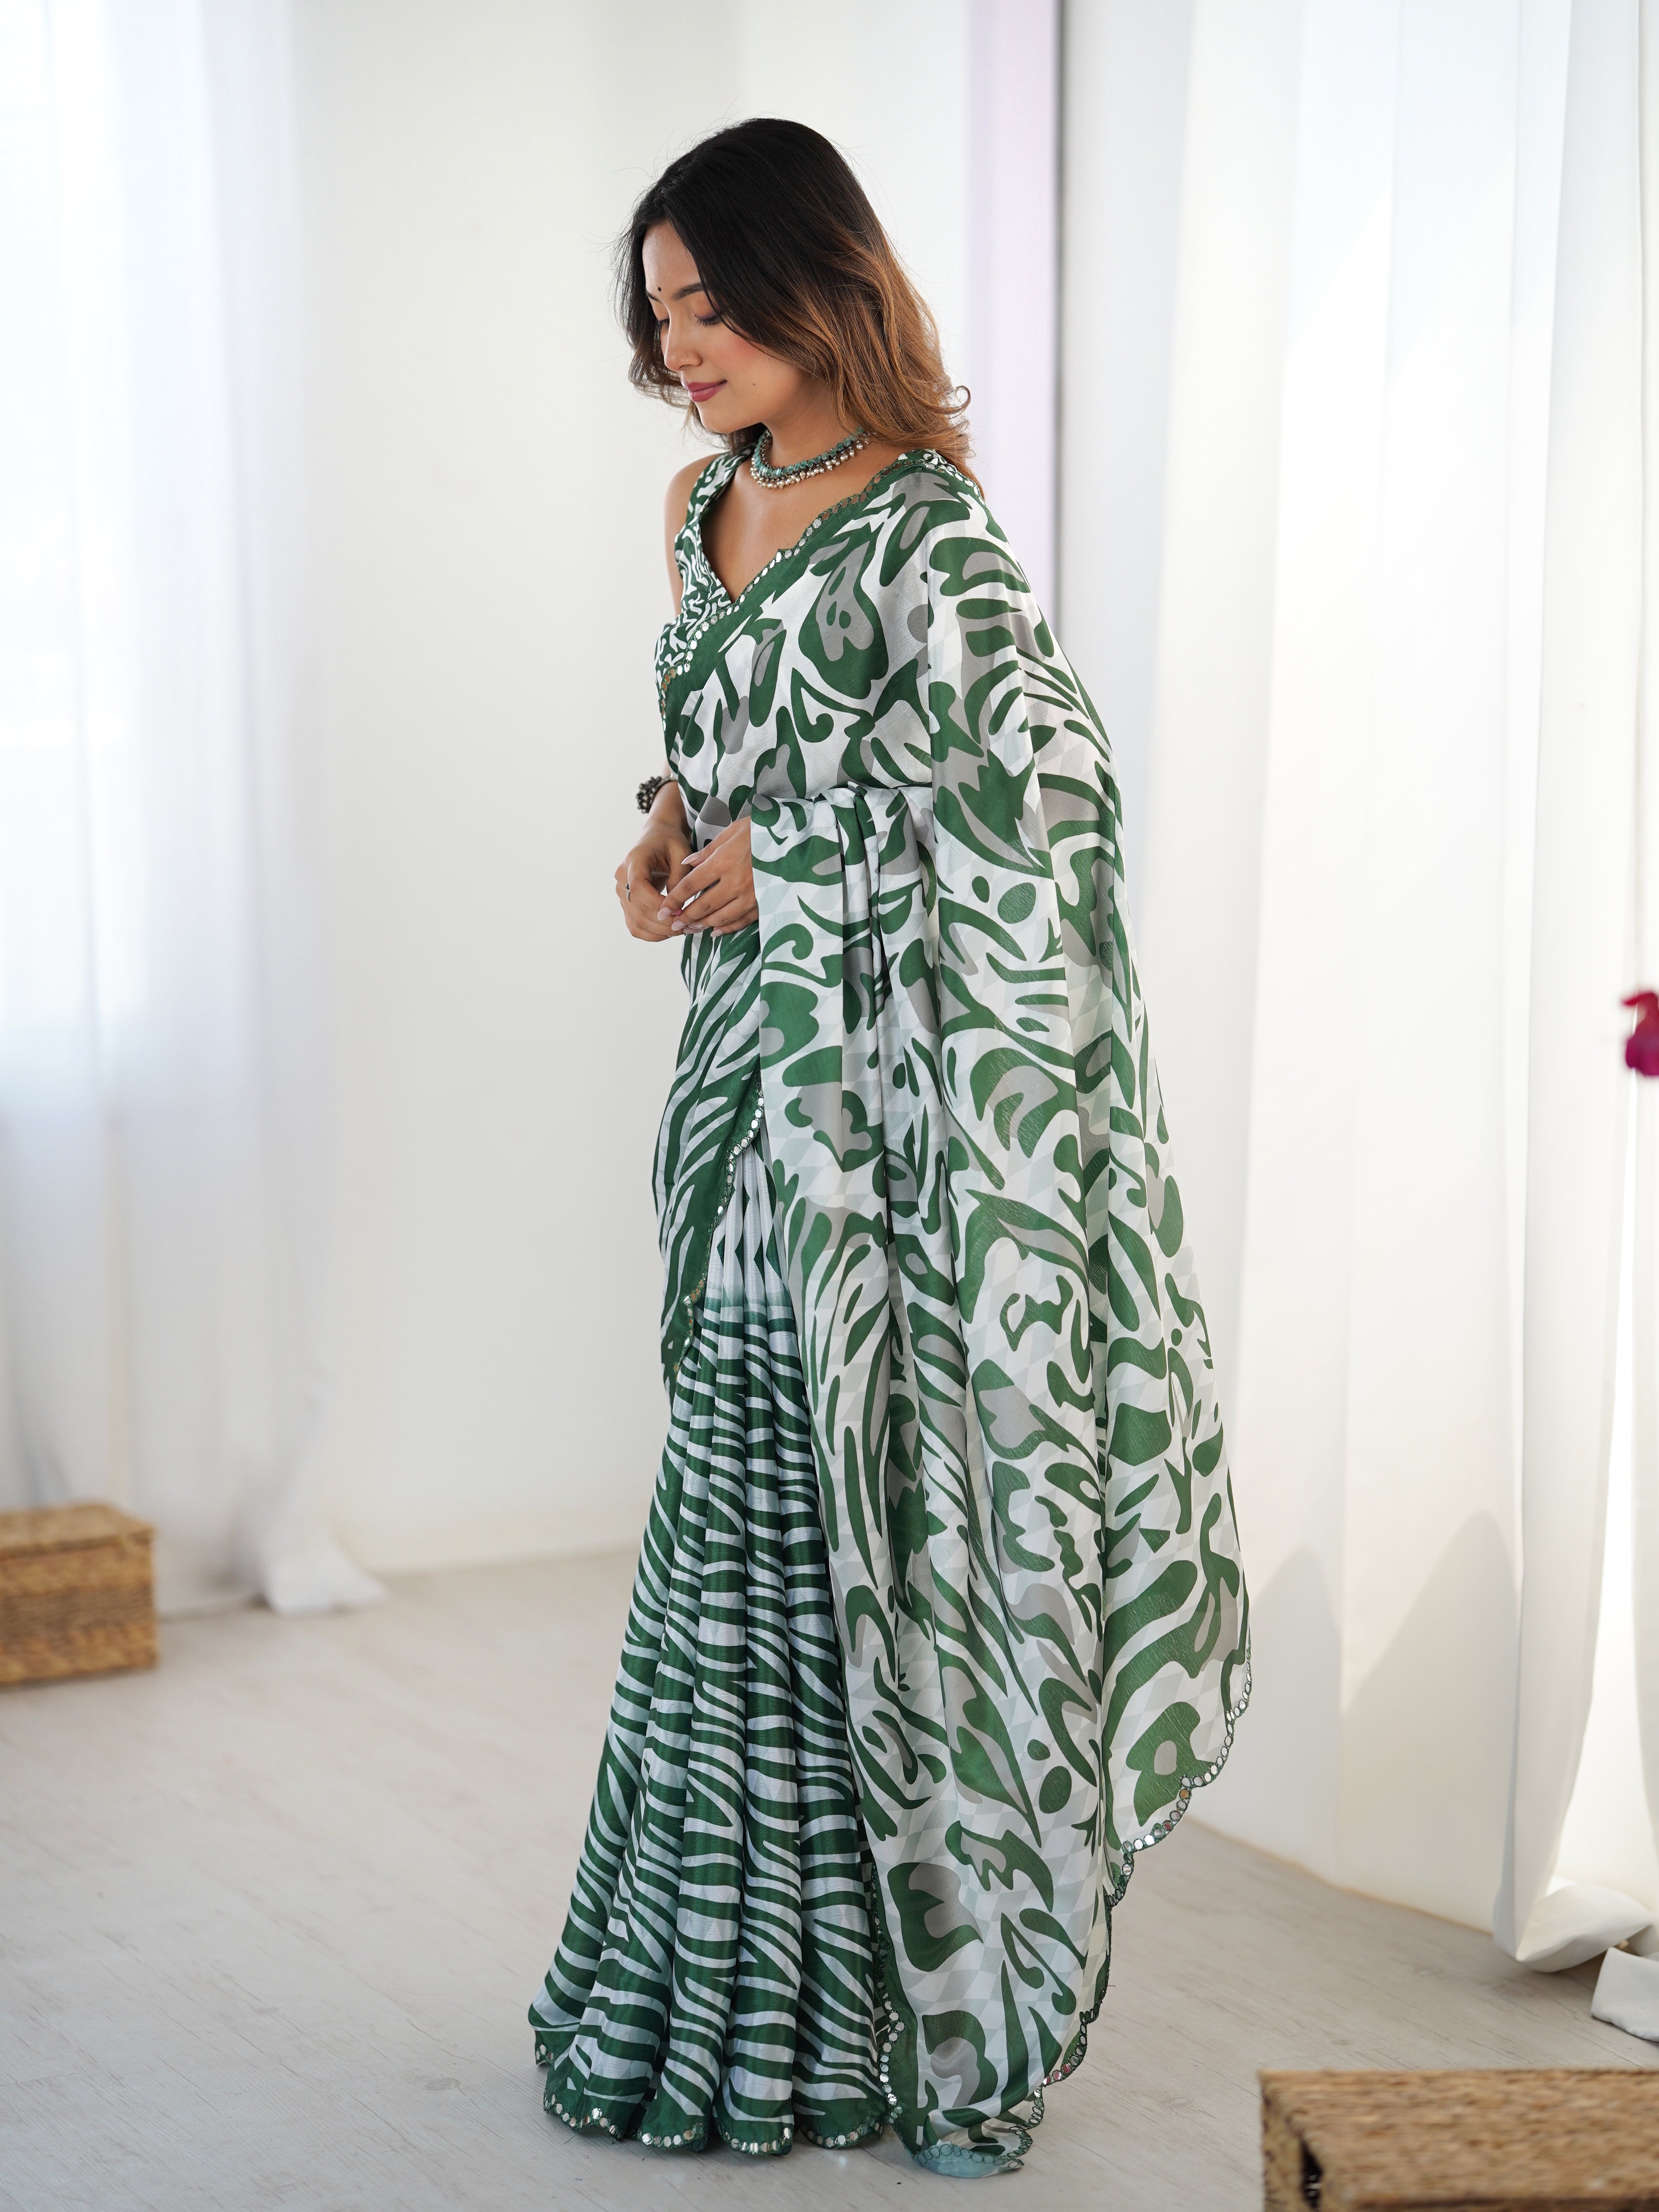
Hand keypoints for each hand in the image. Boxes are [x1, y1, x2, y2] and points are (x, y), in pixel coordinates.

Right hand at [615, 814, 691, 941]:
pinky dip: (654, 934)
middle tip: (689, 926)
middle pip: (637, 910)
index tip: (679, 911)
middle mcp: (622, 877)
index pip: (638, 887)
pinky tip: (672, 931)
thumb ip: (679, 878)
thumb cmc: (671, 843)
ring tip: (684, 930)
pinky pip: (636, 926)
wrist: (657, 838)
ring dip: (661, 932)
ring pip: (636, 923)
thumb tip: (675, 906)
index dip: (657, 903)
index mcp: (634, 860)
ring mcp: (621, 892)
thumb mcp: (681, 853)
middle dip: (664, 922)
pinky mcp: (626, 904)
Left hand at [660, 816, 755, 935]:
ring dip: (703, 925)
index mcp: (724, 861)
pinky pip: (742, 921)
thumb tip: (687, 865)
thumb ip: (709, 851)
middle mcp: (736, 882)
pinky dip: (727, 928)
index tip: (664, 908)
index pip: (691, 885)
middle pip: (703, 906)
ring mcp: (752, 895)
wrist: (797, 838)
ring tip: (690, 929)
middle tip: (673, 925)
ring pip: (721, 917)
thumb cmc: (762, 829)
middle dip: (685, 918)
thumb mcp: (733, 831)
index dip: (674, 899)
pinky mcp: (765, 903)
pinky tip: (716, 931)